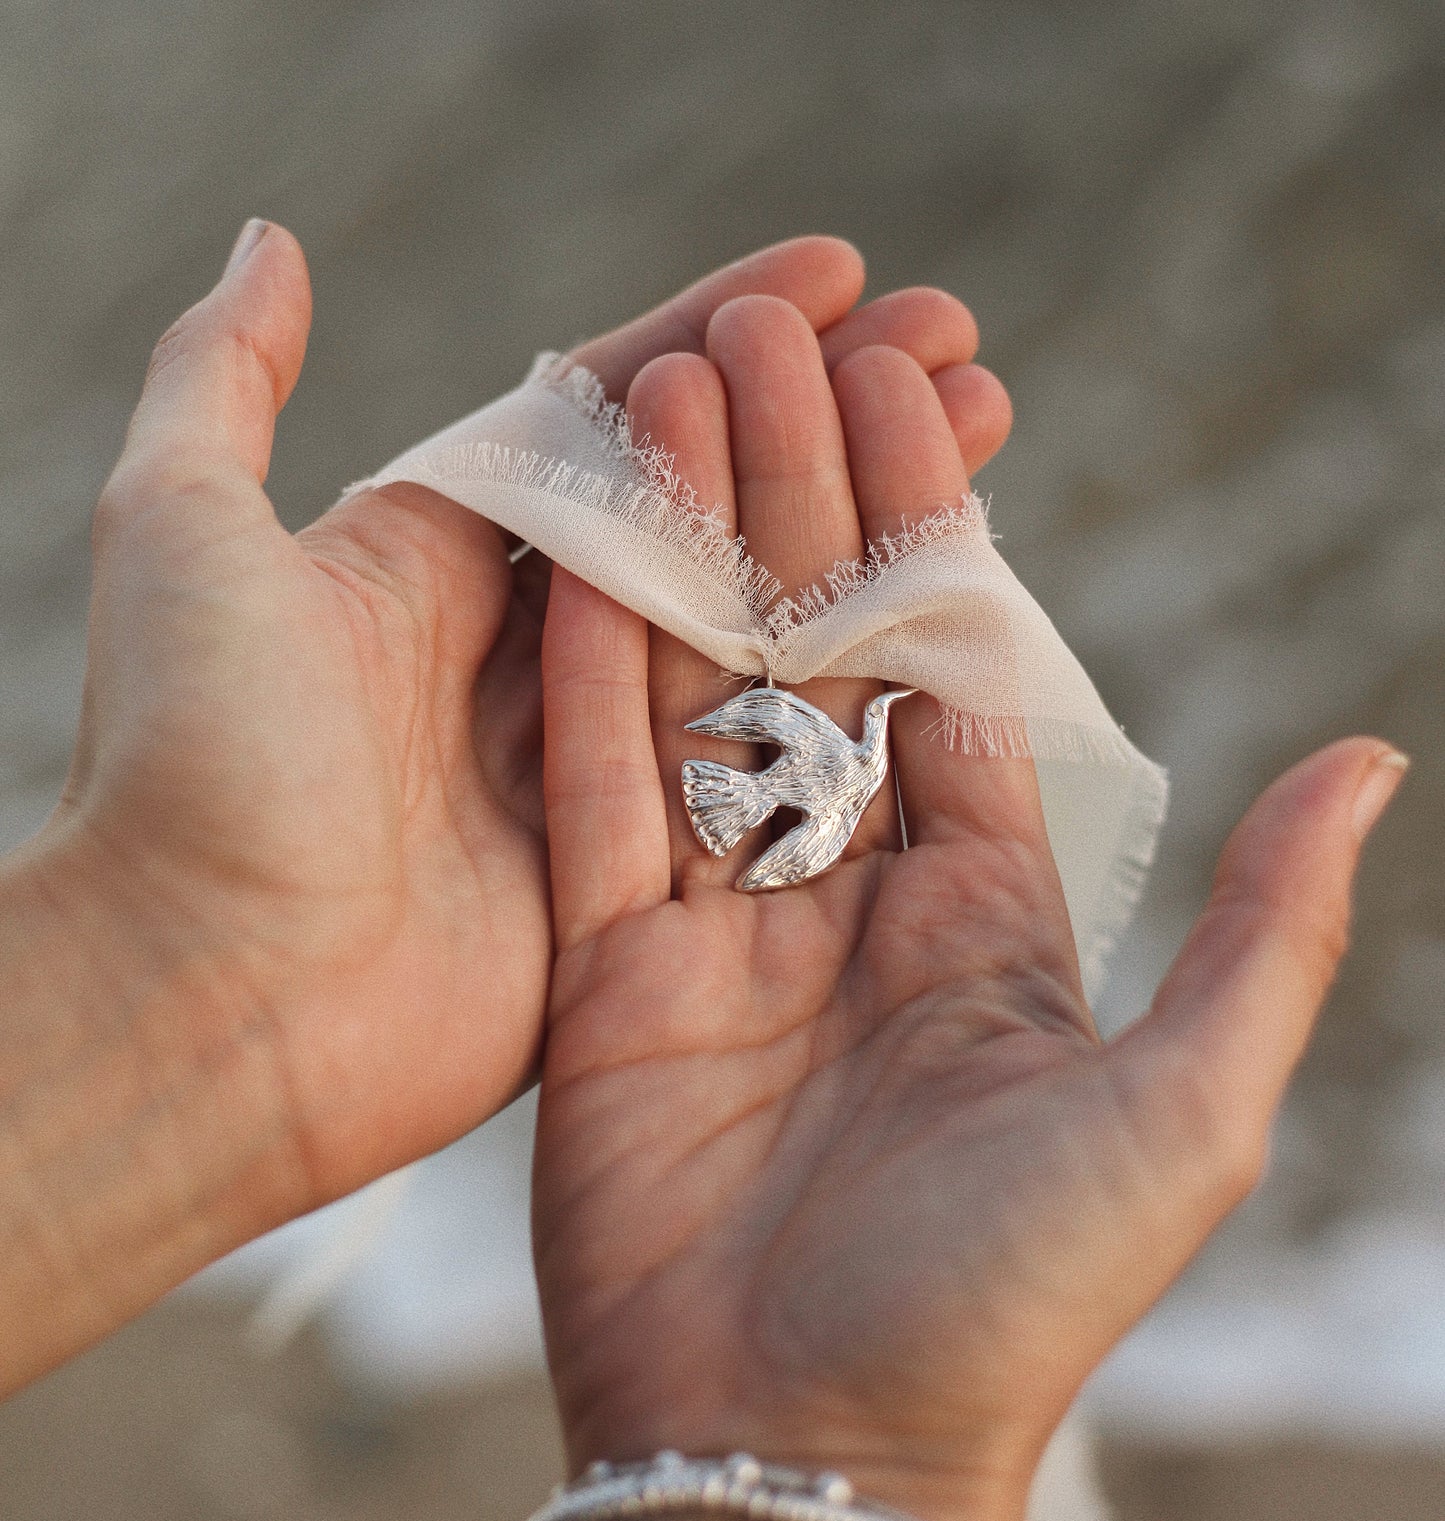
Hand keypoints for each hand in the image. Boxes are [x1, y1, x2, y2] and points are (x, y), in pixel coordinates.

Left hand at [28, 224, 1009, 1218]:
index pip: (605, 422)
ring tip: (981, 439)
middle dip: (829, 423)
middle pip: (704, 516)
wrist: (204, 1002)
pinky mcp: (634, 882)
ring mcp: (587, 773)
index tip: (846, 278)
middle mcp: (522, 663)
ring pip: (752, 628)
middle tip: (958, 345)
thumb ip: (224, 380)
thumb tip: (274, 245)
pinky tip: (939, 612)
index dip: (722, 337)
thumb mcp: (177, 533)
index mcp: (433, 566)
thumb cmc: (190, 761)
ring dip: (863, 534)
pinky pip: (760, 766)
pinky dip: (845, 691)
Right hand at [531, 298, 1406, 1520]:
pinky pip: (592, 799)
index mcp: (982, 921)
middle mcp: (844, 912)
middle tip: (771, 339)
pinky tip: (584, 537)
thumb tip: (1371, 756)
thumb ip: (1262, 929)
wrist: (805, 1462)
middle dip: (798, 502)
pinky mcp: (601, 982)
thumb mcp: (1182, 1107)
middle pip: (815, 664)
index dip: (927, 537)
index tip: (901, 390)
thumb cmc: (1013, 1304)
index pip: (952, 685)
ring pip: (697, 703)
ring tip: (670, 391)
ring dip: (688, 550)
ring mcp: (713, 939)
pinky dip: (589, 671)